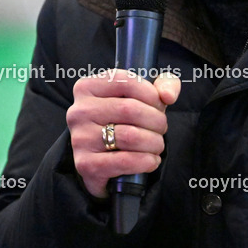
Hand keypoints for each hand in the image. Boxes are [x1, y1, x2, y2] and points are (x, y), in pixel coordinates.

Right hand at [67, 69, 180, 198]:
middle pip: (130, 109)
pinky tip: (151, 160)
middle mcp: (78, 111)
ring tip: (157, 145)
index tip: (159, 106)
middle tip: (161, 129)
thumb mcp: (144, 96)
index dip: (152, 95)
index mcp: (87, 87)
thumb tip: (168, 95)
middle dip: (156, 121)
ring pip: (130, 136)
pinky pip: (125, 161)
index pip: (126, 82)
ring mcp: (80, 138)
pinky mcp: (85, 165)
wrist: (103, 161)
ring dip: (154, 142)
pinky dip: (146, 161)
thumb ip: (164, 83)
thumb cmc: (125, 122)